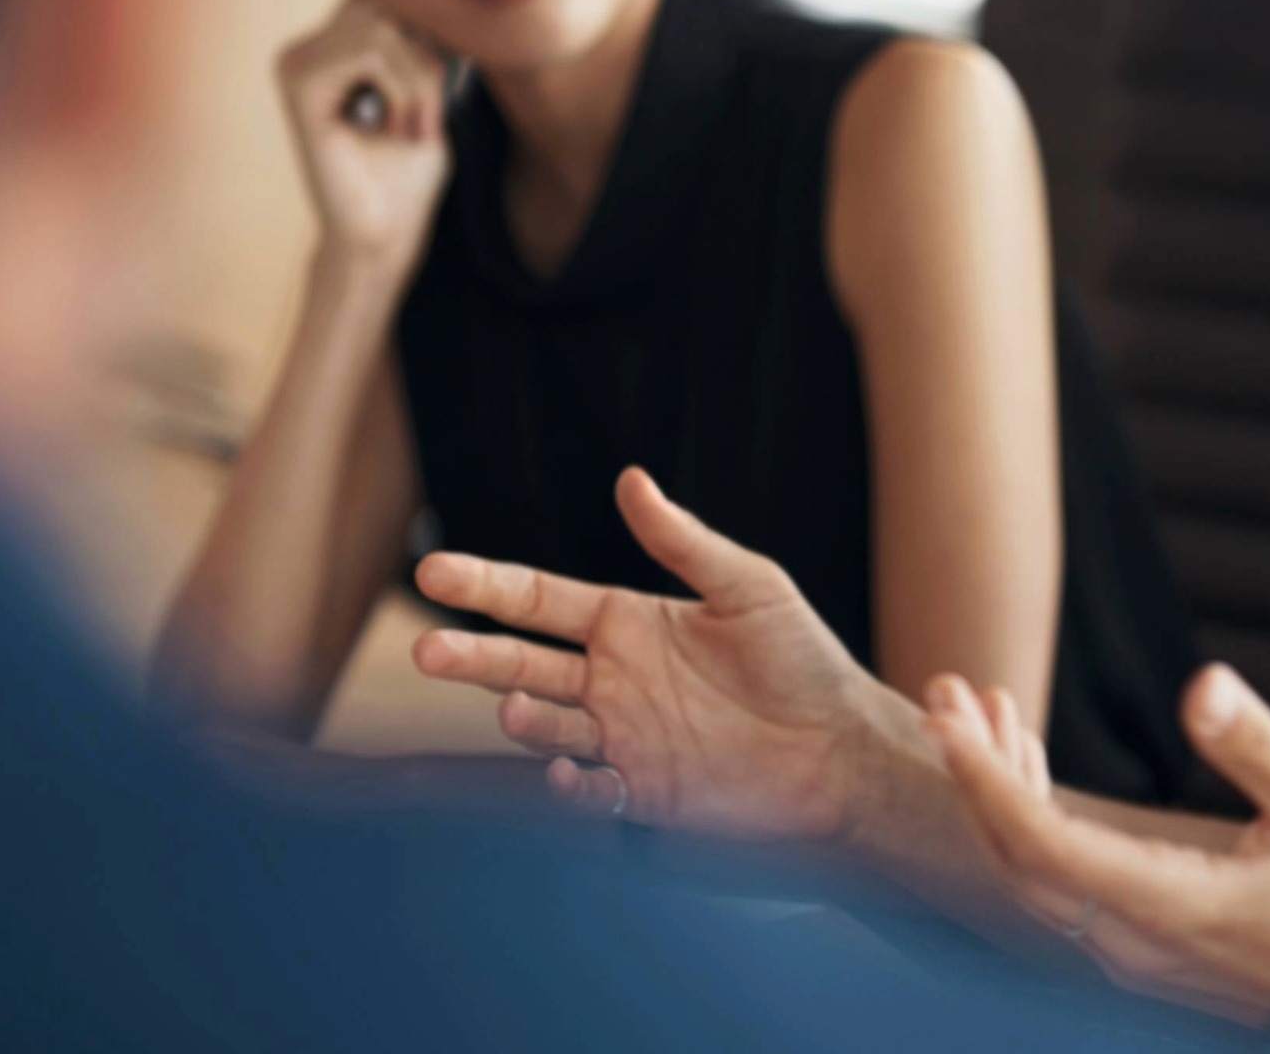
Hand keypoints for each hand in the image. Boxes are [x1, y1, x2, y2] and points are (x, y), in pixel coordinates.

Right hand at [277, 0, 450, 270]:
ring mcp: (297, 61)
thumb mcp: (430, 91)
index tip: (447, 78)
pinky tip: (399, 129)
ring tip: (418, 126)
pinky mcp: (297, 84)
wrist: (384, 232)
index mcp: (335, 43)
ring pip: (382, 26)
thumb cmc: (408, 169)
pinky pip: (368, 50)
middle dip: (428, 53)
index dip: (430, 28)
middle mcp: (308, 45)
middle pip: (386, 0)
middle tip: (433, 111)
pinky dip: (404, 88)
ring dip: (422, 79)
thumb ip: (424, 39)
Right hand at [410, 467, 924, 841]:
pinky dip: (568, 784)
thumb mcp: (748, 587)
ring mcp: (621, 736)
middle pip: (520, 662)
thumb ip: (683, 542)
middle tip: (425, 651)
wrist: (844, 749)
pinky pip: (585, 789)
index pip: (538, 599)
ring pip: (544, 725)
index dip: (486, 583)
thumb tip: (630, 479)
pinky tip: (571, 771)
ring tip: (516, 706)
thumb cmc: (804, 658)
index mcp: (628, 621)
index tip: (432, 567)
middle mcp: (612, 678)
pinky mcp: (641, 790)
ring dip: (522, 718)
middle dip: (471, 656)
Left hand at [929, 664, 1269, 1053]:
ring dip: (999, 793)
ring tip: (987, 711)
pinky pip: (1056, 886)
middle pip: (1016, 861)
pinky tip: (1032, 768)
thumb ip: (1257, 746)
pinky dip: (1031, 821)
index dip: (985, 784)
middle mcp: (1132, 943)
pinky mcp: (1137, 950)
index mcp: (1170, 904)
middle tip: (947, 693)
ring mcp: (1130, 955)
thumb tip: (1202, 684)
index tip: (948, 722)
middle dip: (973, 773)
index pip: (1043, 846)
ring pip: (1030, 875)